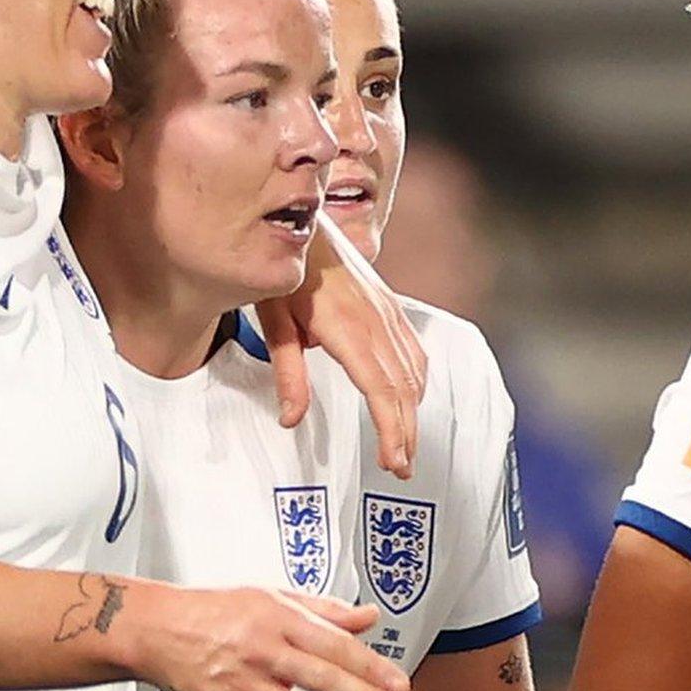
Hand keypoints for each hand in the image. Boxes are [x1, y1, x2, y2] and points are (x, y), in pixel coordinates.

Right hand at [127, 584, 411, 690]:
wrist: (157, 630)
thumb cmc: (215, 610)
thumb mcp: (274, 595)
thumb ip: (324, 609)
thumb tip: (366, 616)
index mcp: (280, 620)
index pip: (335, 645)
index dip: (371, 666)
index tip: (399, 683)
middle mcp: (264, 652)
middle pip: (324, 680)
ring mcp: (245, 686)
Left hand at [258, 212, 425, 478]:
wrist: (305, 223)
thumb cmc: (286, 271)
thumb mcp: (274, 321)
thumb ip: (288, 372)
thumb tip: (291, 418)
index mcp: (348, 328)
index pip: (380, 389)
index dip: (390, 428)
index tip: (392, 459)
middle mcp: (376, 320)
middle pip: (403, 387)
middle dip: (406, 431)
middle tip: (401, 467)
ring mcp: (387, 311)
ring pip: (413, 370)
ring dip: (413, 411)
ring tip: (405, 443)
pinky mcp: (389, 304)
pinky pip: (413, 349)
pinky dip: (417, 380)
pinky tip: (412, 398)